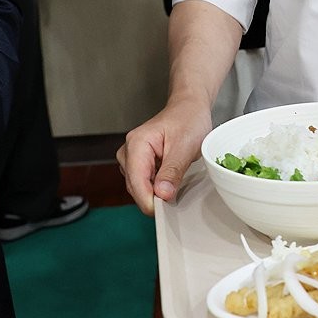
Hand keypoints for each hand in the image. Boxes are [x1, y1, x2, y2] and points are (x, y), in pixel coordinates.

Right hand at [116, 100, 211, 215]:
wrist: (189, 108)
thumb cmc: (188, 119)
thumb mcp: (185, 145)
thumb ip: (172, 171)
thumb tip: (162, 194)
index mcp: (137, 144)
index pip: (136, 181)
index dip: (148, 200)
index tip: (163, 210)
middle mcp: (129, 151)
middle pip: (135, 187)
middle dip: (154, 196)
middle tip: (175, 197)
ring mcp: (132, 158)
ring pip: (139, 187)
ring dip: (155, 191)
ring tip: (175, 180)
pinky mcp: (139, 164)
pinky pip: (144, 183)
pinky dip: (156, 186)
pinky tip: (170, 179)